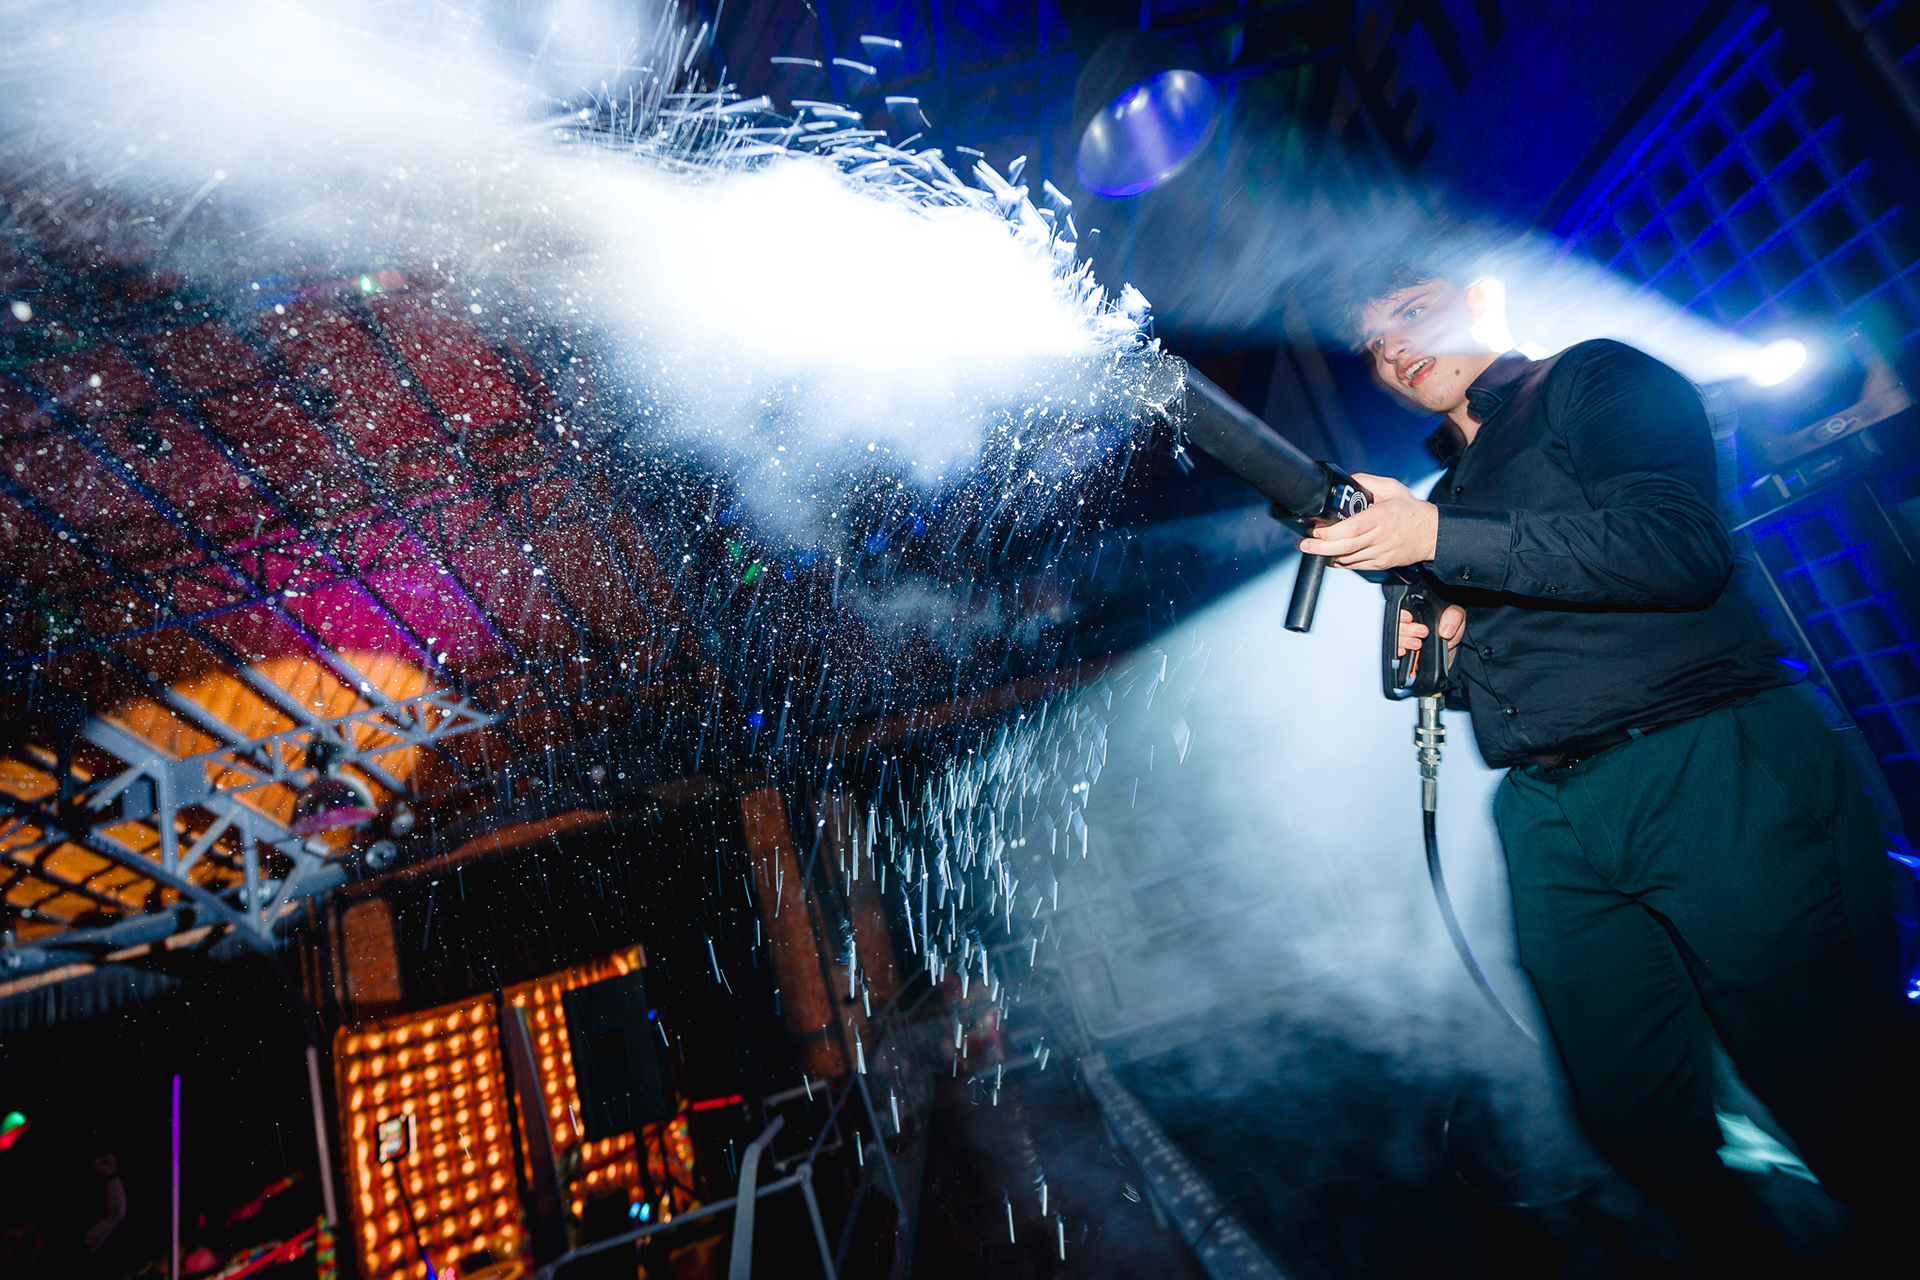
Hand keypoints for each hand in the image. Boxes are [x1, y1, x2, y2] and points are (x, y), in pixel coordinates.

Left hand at [1297, 473, 1438, 570]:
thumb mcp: (1392, 488)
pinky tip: (1330, 555)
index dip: (1330, 533)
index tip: (1315, 530)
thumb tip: (1349, 479)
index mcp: (1382, 517)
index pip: (1351, 528)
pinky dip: (1340, 562)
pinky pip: (1355, 566)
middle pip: (1345, 548)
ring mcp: (1380, 553)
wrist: (1432, 533)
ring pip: (1348, 560)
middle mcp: (1380, 537)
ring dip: (1327, 556)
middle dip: (1319, 548)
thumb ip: (1368, 481)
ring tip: (1312, 549)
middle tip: (1303, 545)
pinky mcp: (1381, 564)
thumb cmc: (1412, 511)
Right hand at [1398, 604, 1465, 659]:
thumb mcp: (1456, 617)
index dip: (1402, 614)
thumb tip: (1446, 631)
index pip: (1401, 610)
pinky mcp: (1404, 650)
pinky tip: (1404, 651)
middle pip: (1396, 624)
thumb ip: (1453, 617)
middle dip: (1406, 629)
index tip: (1410, 618)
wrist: (1449, 650)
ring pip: (1395, 637)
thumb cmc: (1450, 628)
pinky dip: (1397, 651)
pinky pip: (1394, 650)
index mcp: (1416, 611)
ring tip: (1417, 644)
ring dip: (1403, 641)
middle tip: (1423, 632)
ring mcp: (1404, 637)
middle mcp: (1407, 624)